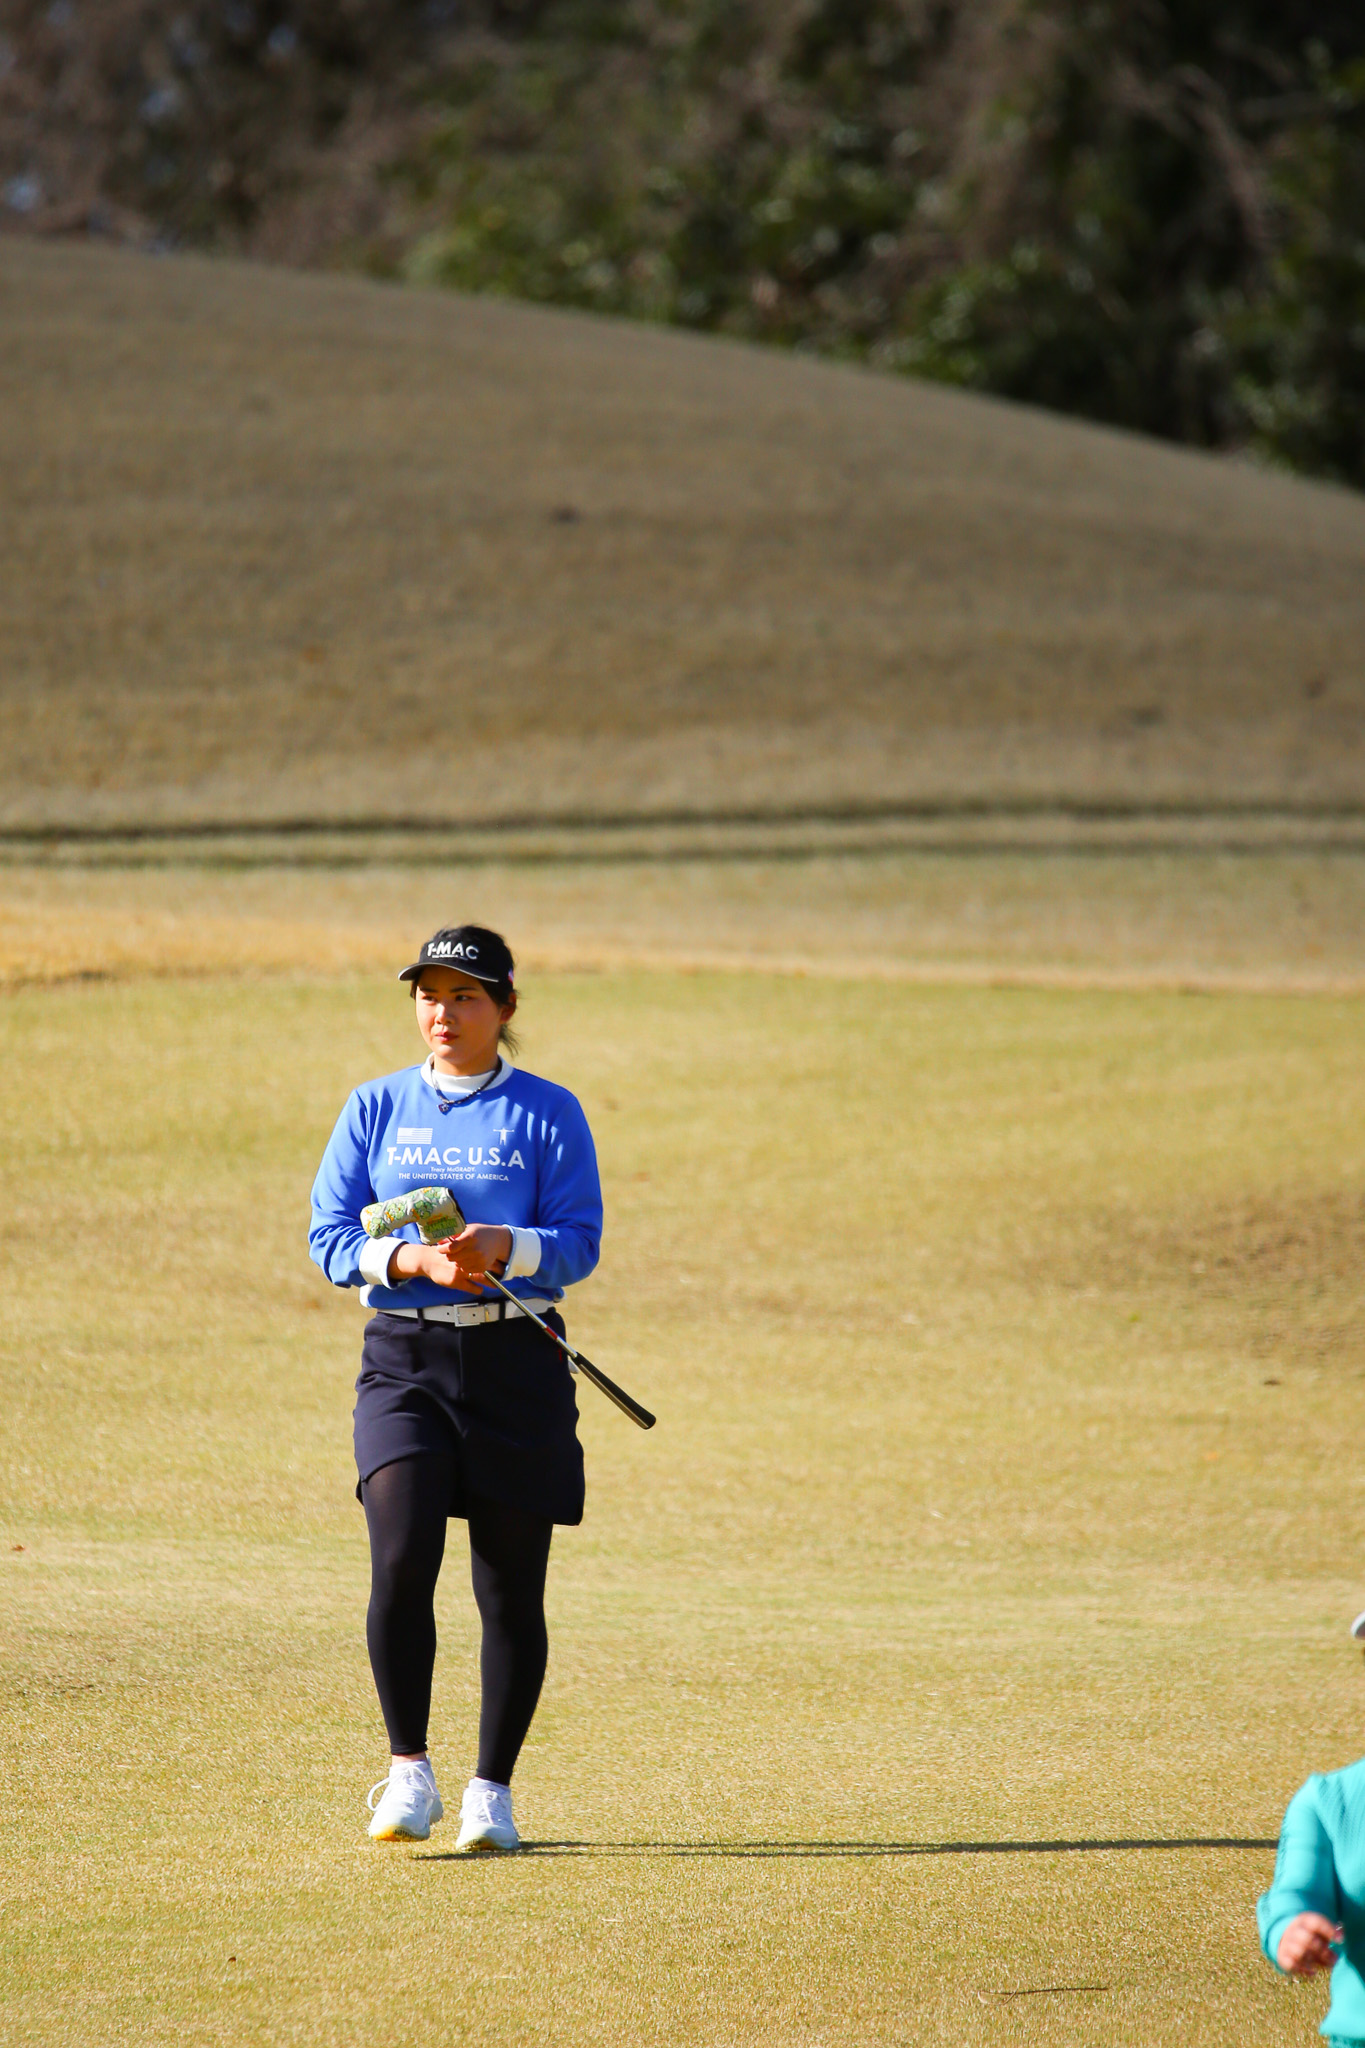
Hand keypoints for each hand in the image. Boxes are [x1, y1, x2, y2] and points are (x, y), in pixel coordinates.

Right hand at [389, 1226, 511, 1291]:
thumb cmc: (442, 1253)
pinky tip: (480, 1290)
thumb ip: (465, 1246)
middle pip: (485, 1267)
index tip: (503, 1263)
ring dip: (489, 1282)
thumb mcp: (454, 1245)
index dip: (494, 1260)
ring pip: (480, 1278)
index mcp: (465, 1251)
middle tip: (504, 1274)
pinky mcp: (456, 1281)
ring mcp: (461, 1272)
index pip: (484, 1255)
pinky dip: (476, 1289)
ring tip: (496, 1285)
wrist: (427, 1260)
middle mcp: (465, 1261)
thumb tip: (478, 1244)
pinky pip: (470, 1287)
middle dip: (495, 1271)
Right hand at [1276, 1912, 1341, 1976]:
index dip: (1328, 1931)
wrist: (1285, 1937)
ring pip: (1299, 1952)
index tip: (1340, 1940)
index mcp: (1303, 1920)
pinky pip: (1292, 1965)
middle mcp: (1293, 1930)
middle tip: (1334, 1960)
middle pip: (1307, 1939)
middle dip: (1323, 1951)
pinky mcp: (1282, 1957)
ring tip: (1324, 1965)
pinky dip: (1304, 1970)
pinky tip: (1313, 1971)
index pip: (1315, 1923)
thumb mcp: (1319, 1930)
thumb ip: (1330, 1935)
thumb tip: (1340, 1938)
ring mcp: (1286, 1943)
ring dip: (1314, 1961)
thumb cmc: (1310, 1935)